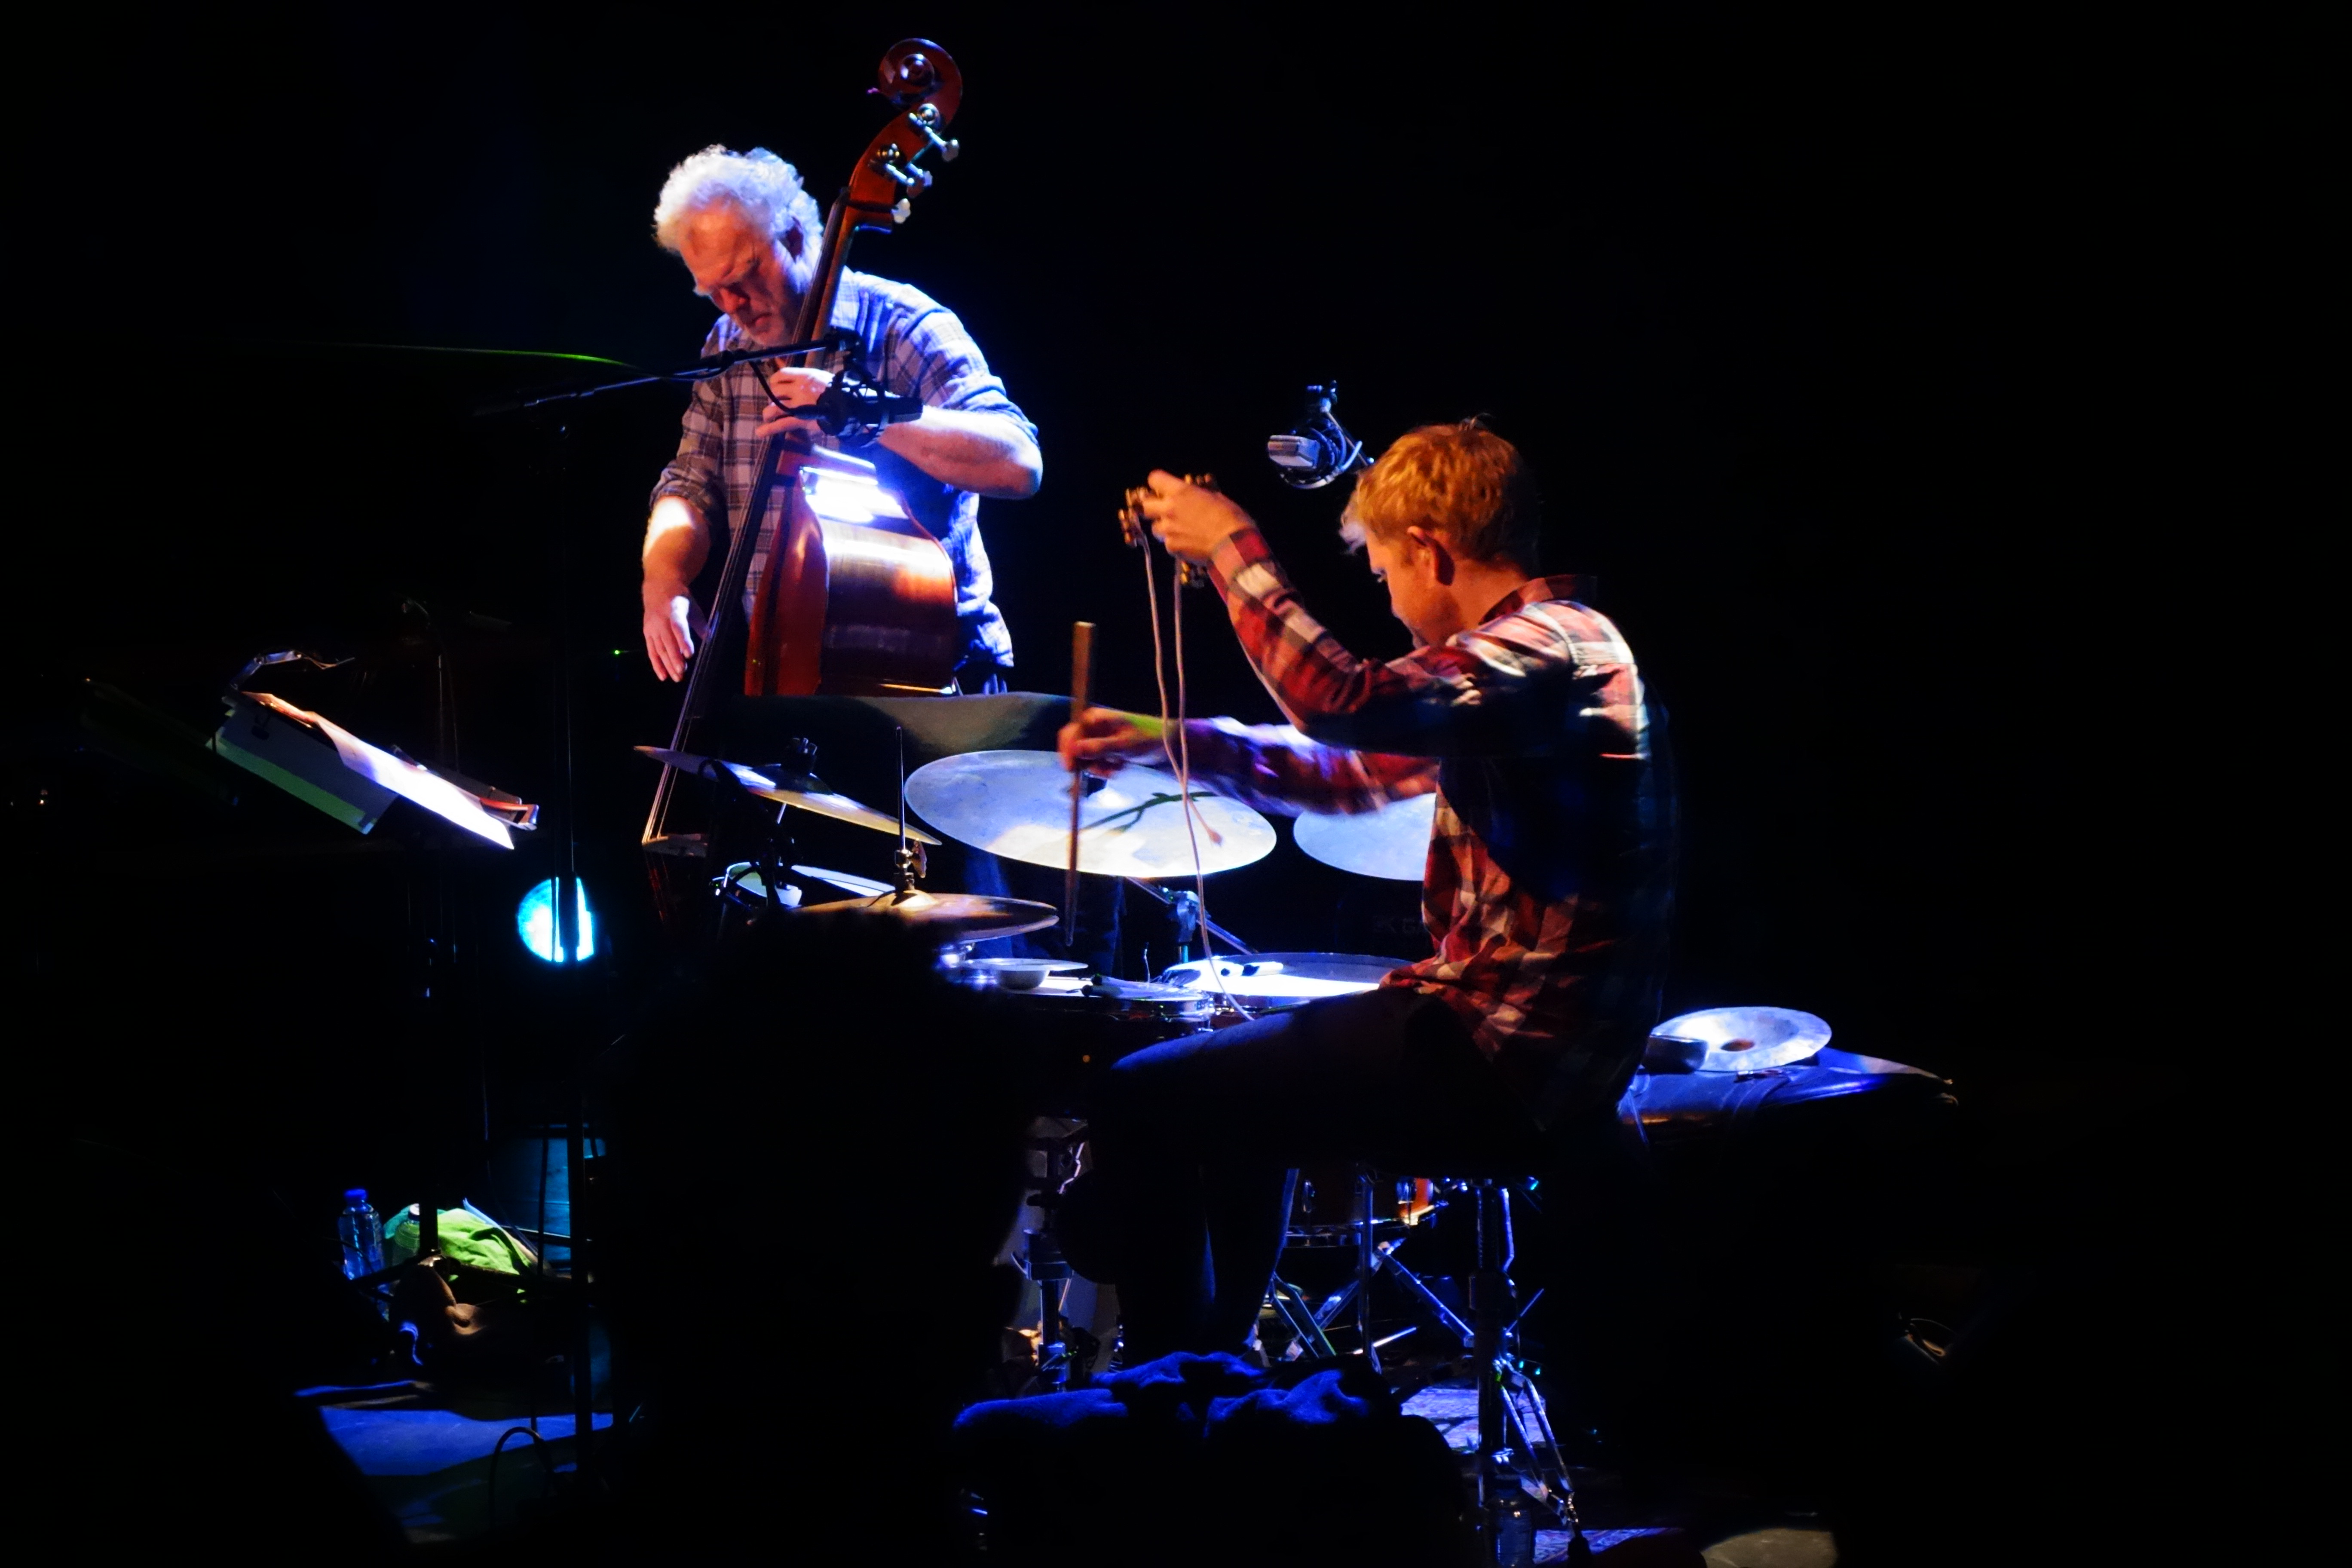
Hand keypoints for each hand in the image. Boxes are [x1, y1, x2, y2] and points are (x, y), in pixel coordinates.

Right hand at [642, 580, 703, 681]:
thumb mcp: (693, 606)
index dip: (683, 641)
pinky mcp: (647, 633)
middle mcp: (660, 619)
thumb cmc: (680, 599)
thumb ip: (700, 623)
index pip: (678, 627)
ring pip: (659, 648)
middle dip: (674, 658)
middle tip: (682, 673)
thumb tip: (709, 638)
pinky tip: (663, 676)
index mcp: (674, 609)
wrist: (659, 588)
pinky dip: (656, 664)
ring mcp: (652, 627)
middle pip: (667, 641)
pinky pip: (651, 651)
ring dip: (667, 664)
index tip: (689, 654)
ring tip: (676, 677)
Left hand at [755, 366, 833, 437]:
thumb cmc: (837, 390)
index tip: (776, 387)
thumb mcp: (820, 377)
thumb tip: (793, 374)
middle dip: (772, 398)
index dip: (774, 381)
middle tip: (776, 404)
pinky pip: (781, 424)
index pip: (780, 375)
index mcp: (803, 376)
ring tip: (767, 417)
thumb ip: (806, 378)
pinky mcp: (800, 419)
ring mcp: (798, 405)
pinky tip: (759, 433)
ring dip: (768, 413)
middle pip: (775, 392)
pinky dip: (769, 429)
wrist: (848, 404)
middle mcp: (797, 389)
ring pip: (774, 408)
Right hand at [1058, 706, 1164, 774]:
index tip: (1072, 768)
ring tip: (1116, 770)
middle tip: (1100, 772)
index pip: (1070, 733)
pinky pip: (1095, 763)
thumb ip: (1099, 747)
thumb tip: (1074, 750)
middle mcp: (1092, 727)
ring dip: (1097, 768)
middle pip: (1073, 747)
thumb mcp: (1124, 744)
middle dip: (1084, 762)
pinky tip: (1119, 768)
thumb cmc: (1147, 738)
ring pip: (1084, 758)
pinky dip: (1104, 769)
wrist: (1166, 744)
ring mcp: (1097, 739)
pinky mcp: (1103, 750)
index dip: (1067, 751)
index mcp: (1094, 718)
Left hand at [1136, 470, 1255, 562]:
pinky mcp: (1172, 547)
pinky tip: (1189, 544)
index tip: (1164, 488)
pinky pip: (1168, 543)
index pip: (1154, 479)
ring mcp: (1168, 530)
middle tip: (1166, 510)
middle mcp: (1169, 509)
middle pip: (1146, 505)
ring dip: (1165, 527)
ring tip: (1180, 530)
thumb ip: (1199, 493)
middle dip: (1154, 507)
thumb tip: (1197, 490)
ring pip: (1155, 527)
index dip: (1158, 483)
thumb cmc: (1231, 518)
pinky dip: (1175, 543)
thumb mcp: (1217, 497)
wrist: (1234, 545)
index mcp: (1180, 492)